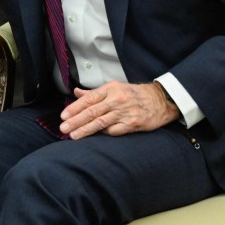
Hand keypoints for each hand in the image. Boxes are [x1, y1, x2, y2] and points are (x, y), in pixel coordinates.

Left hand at [59, 81, 179, 139]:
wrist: (161, 99)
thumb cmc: (134, 94)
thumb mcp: (114, 87)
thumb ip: (94, 93)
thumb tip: (76, 92)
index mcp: (110, 89)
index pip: (88, 99)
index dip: (74, 108)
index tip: (64, 115)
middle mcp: (116, 100)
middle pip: (92, 112)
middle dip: (76, 121)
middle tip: (63, 127)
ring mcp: (125, 112)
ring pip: (100, 122)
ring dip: (85, 130)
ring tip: (73, 135)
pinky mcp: (133, 123)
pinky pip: (114, 131)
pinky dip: (104, 133)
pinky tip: (95, 137)